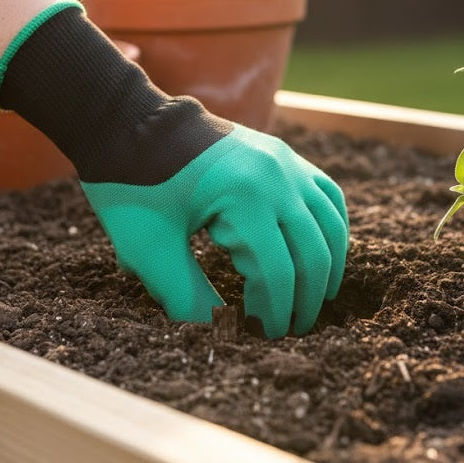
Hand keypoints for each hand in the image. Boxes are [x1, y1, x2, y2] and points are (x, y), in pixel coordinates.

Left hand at [81, 124, 348, 338]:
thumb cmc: (134, 188)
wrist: (132, 127)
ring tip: (313, 301)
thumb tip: (218, 334)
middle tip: (290, 329)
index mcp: (244, 197)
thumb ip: (186, 295)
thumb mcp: (151, 248)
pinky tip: (322, 254)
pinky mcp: (284, 156)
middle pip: (314, 253)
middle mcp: (277, 177)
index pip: (278, 271)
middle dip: (305, 300)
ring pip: (330, 224)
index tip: (263, 335)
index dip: (275, 312)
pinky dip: (331, 229)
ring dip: (328, 268)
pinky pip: (327, 195)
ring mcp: (285, 162)